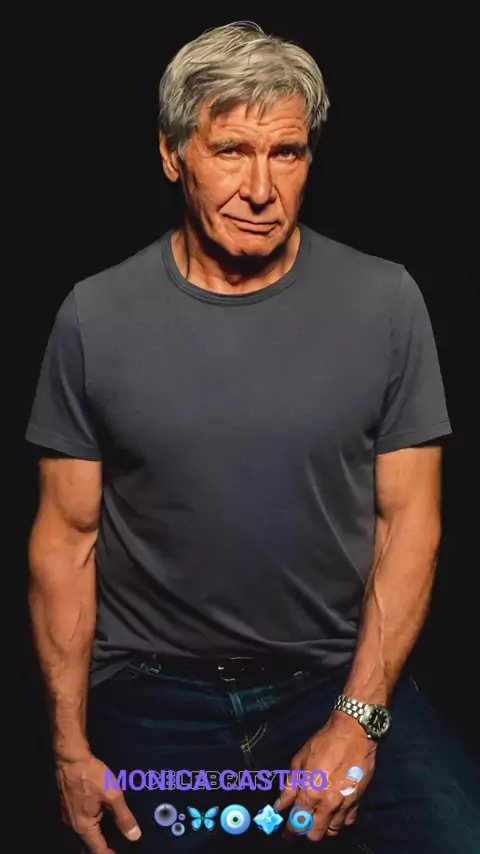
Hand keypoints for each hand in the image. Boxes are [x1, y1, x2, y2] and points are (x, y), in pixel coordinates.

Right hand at [56, 753, 140, 852]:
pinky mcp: (65, 808)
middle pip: (85, 849)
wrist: (70, 757)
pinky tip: (93, 827)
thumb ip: (124, 817)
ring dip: (90, 845)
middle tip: (112, 852)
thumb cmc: (91, 774)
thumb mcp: (112, 794)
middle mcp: (71, 827)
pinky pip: (75, 830)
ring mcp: (66, 818)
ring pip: (78, 840)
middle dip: (98, 852)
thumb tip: (134, 836)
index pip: (97, 850)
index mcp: (83, 827)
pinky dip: (85, 834)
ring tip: (104, 844)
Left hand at [274, 712, 376, 841]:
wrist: (353, 733)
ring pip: (333, 830)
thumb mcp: (299, 760)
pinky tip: (335, 812)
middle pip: (315, 834)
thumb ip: (289, 787)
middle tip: (302, 825)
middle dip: (306, 833)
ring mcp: (344, 804)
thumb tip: (279, 806)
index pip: (297, 822)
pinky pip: (348, 821)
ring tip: (319, 817)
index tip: (287, 834)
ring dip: (324, 827)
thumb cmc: (323, 743)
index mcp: (310, 793)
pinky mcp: (358, 801)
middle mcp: (327, 803)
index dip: (290, 832)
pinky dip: (340, 821)